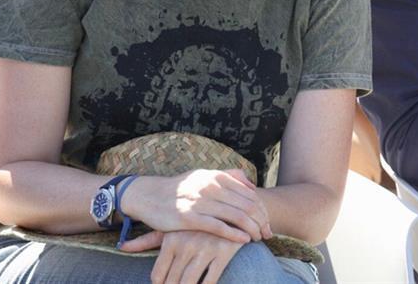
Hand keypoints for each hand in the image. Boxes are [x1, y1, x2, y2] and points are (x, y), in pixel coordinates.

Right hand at [119, 170, 272, 243]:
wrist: (149, 196)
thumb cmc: (180, 189)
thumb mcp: (204, 176)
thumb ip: (228, 176)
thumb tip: (251, 182)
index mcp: (216, 176)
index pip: (249, 194)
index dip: (262, 209)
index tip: (268, 222)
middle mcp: (210, 186)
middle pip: (247, 205)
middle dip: (261, 221)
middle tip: (268, 234)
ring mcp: (200, 201)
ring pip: (236, 216)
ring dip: (252, 229)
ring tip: (258, 238)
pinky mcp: (189, 217)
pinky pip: (218, 227)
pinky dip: (235, 234)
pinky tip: (244, 240)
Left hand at [121, 230, 243, 283]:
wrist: (229, 206)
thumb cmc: (194, 220)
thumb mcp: (171, 227)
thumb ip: (146, 240)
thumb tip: (121, 246)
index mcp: (172, 239)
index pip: (158, 275)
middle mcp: (187, 244)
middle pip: (173, 281)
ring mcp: (206, 248)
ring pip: (190, 282)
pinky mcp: (224, 251)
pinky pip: (211, 279)